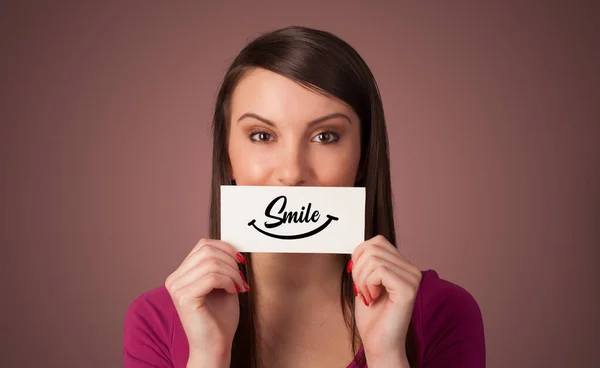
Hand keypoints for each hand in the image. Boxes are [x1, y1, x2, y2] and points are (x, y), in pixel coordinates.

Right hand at [165, 238, 248, 363]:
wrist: (215, 347)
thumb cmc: (220, 320)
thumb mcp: (223, 285)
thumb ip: (222, 265)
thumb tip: (233, 247)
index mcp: (181, 274)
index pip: (203, 245)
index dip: (225, 248)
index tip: (240, 262)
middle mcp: (174, 279)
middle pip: (207, 250)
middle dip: (230, 260)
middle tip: (240, 277)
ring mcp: (176, 288)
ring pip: (211, 262)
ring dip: (232, 273)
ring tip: (238, 286)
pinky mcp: (184, 297)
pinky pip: (212, 277)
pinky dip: (228, 281)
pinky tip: (233, 291)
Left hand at [350, 235, 421, 362]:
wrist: (379, 344)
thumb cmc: (372, 317)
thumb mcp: (365, 281)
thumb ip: (366, 262)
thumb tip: (359, 247)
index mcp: (403, 266)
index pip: (377, 241)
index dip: (359, 256)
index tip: (359, 279)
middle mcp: (412, 269)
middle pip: (373, 247)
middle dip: (358, 268)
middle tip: (362, 289)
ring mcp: (413, 278)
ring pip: (373, 258)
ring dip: (361, 279)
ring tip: (368, 296)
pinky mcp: (408, 288)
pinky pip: (379, 271)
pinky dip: (368, 284)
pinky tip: (373, 298)